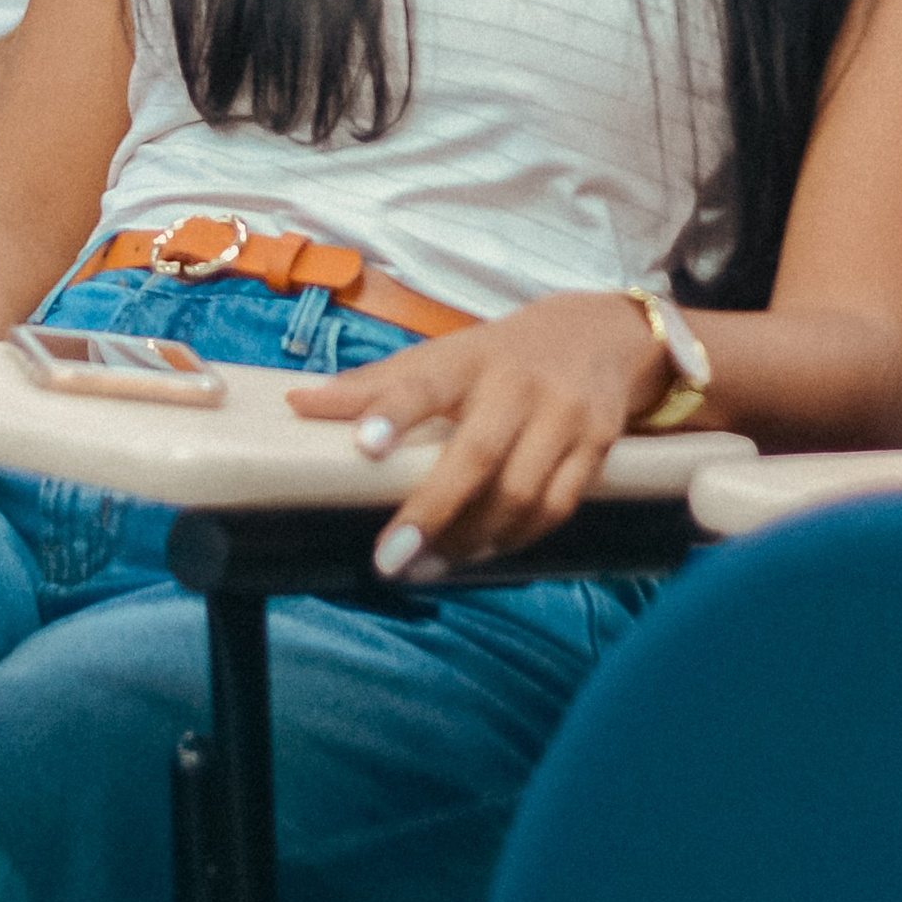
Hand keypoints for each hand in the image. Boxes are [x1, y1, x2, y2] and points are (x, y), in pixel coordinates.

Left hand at [288, 292, 668, 573]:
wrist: (603, 334)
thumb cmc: (502, 354)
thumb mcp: (443, 355)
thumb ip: (374, 385)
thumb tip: (298, 403)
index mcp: (470, 358)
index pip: (425, 383)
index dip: (393, 412)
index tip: (363, 446)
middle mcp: (518, 385)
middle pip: (476, 454)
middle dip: (432, 512)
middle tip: (389, 559)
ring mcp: (563, 416)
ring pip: (519, 493)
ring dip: (472, 540)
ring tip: (427, 567)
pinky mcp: (596, 446)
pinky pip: (556, 507)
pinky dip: (517, 538)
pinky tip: (483, 553)